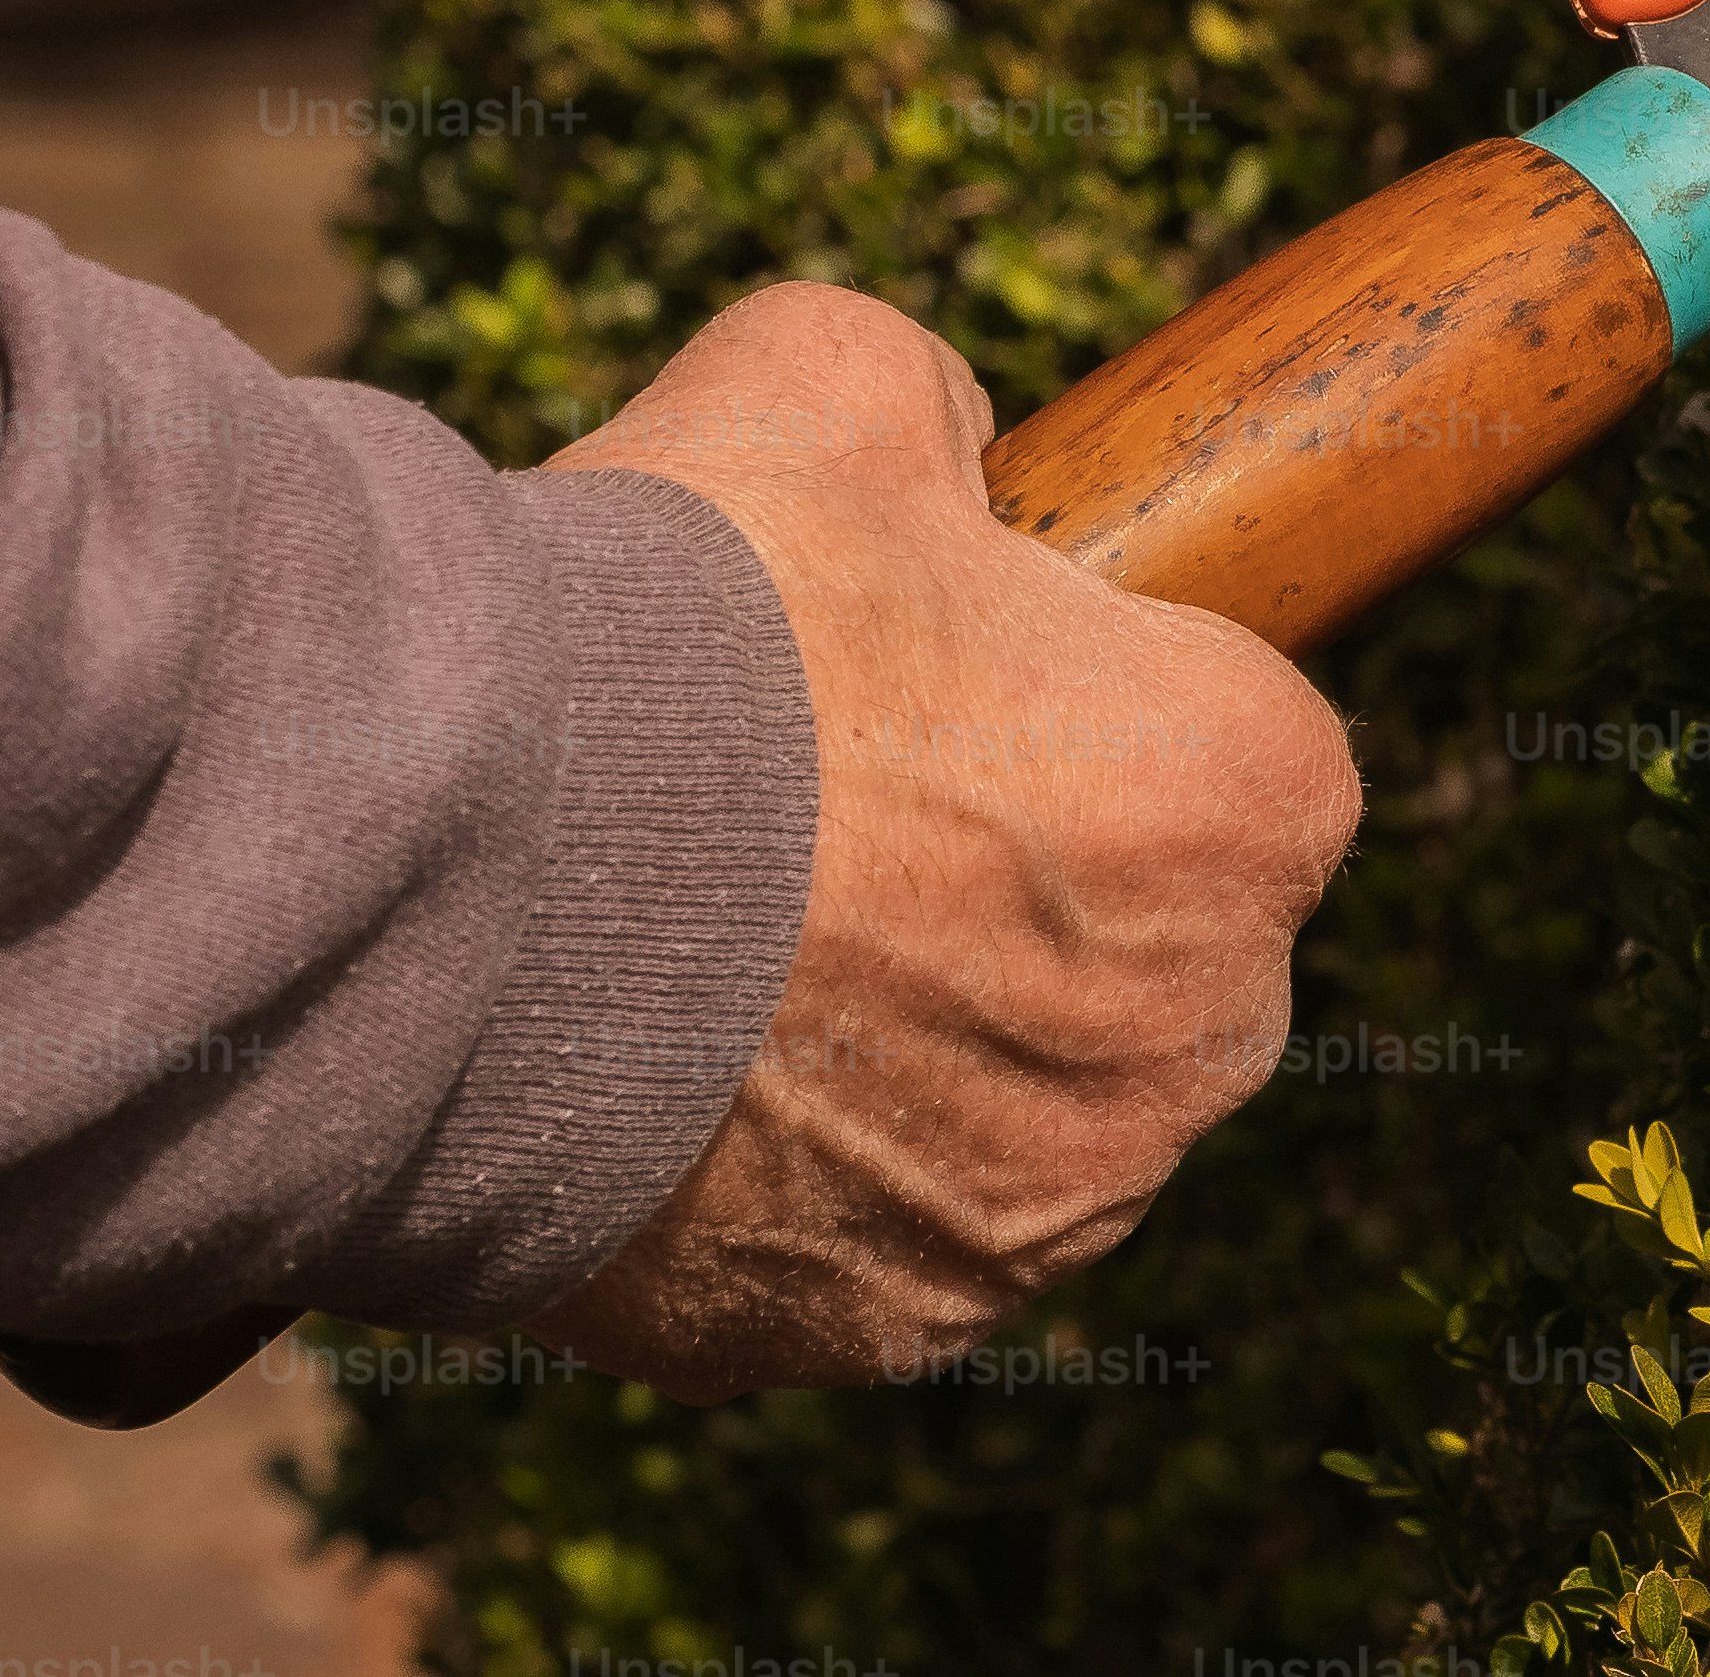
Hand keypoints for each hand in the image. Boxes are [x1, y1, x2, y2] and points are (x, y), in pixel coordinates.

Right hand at [522, 280, 1364, 1393]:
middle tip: (818, 813)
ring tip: (720, 947)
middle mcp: (1203, 1035)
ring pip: (1019, 1106)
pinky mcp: (888, 1325)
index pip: (1237, 751)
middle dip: (1019, 889)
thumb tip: (938, 451)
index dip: (1093, 705)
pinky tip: (676, 1074)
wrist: (458, 876)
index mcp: (1252, 802)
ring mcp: (1049, 1205)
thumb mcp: (830, 384)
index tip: (952, 684)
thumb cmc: (685, 620)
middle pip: (1143, 947)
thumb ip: (934, 416)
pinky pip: (880, 1237)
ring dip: (915, 1044)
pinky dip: (800, 1177)